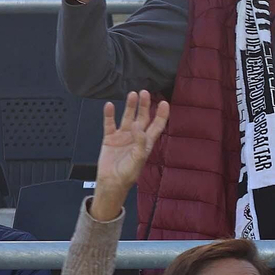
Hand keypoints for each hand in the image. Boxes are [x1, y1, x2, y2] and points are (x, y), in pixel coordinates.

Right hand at [91, 91, 168, 221]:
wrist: (112, 181)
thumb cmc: (128, 173)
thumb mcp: (138, 158)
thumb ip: (140, 142)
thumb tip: (137, 126)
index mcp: (147, 142)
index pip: (157, 125)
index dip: (161, 115)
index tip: (165, 102)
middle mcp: (136, 137)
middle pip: (143, 117)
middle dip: (145, 105)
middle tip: (145, 92)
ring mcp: (123, 136)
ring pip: (127, 117)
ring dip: (130, 106)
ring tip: (132, 94)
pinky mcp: (110, 138)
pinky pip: (109, 123)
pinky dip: (109, 115)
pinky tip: (110, 106)